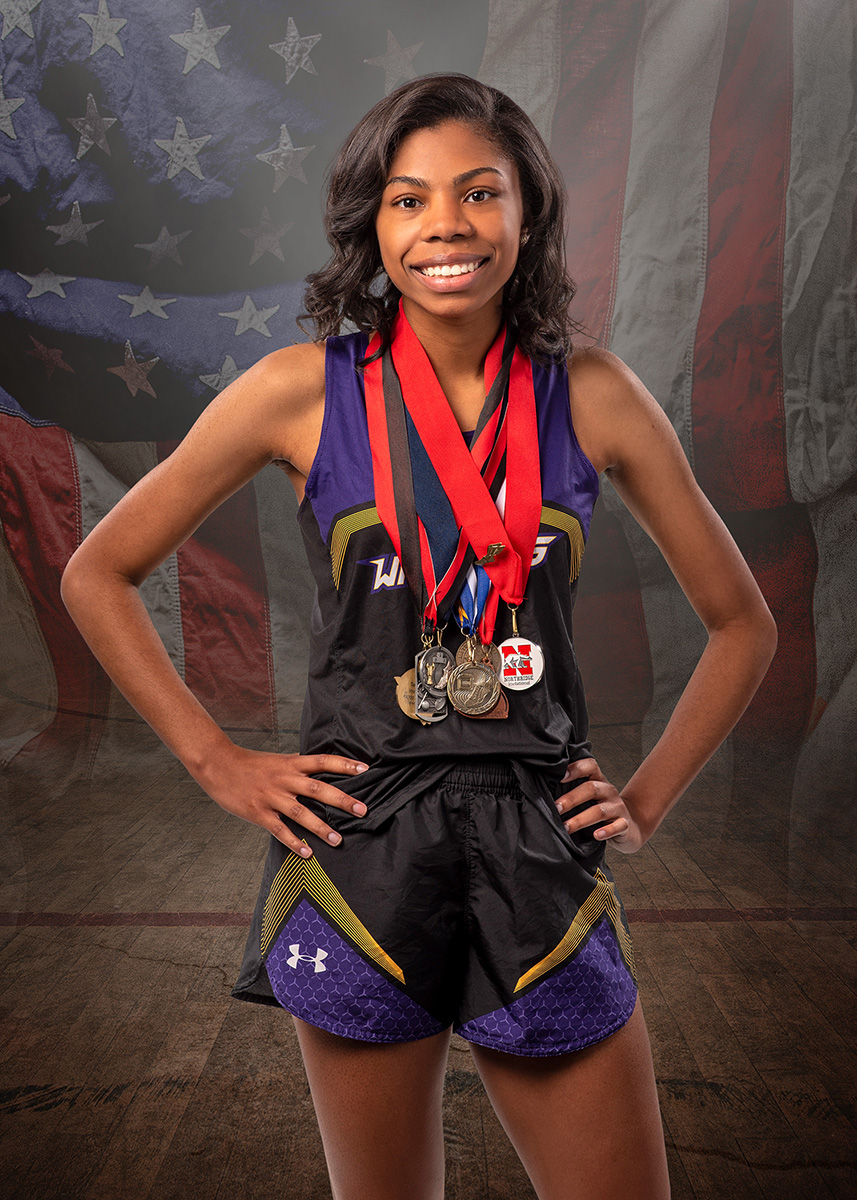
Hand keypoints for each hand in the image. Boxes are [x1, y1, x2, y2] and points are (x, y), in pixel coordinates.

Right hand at [193, 745, 368, 857]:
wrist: (218, 764)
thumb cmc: (249, 764)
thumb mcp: (277, 760)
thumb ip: (297, 768)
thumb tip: (318, 773)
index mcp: (291, 764)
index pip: (323, 761)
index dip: (344, 765)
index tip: (365, 769)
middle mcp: (284, 779)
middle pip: (318, 788)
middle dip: (342, 800)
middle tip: (362, 810)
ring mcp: (271, 796)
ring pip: (301, 812)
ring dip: (321, 827)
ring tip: (338, 840)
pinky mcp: (258, 812)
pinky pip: (279, 830)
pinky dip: (294, 843)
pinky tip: (307, 854)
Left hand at [556, 757, 645, 853]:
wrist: (631, 825)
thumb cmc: (600, 810)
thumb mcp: (589, 798)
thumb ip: (573, 792)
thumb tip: (542, 792)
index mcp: (598, 780)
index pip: (590, 766)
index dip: (576, 768)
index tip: (559, 776)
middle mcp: (608, 791)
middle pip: (591, 788)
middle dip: (571, 799)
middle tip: (555, 808)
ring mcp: (618, 807)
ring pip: (600, 810)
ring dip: (581, 819)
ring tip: (566, 827)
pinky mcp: (625, 824)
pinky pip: (618, 826)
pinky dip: (607, 831)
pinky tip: (596, 835)